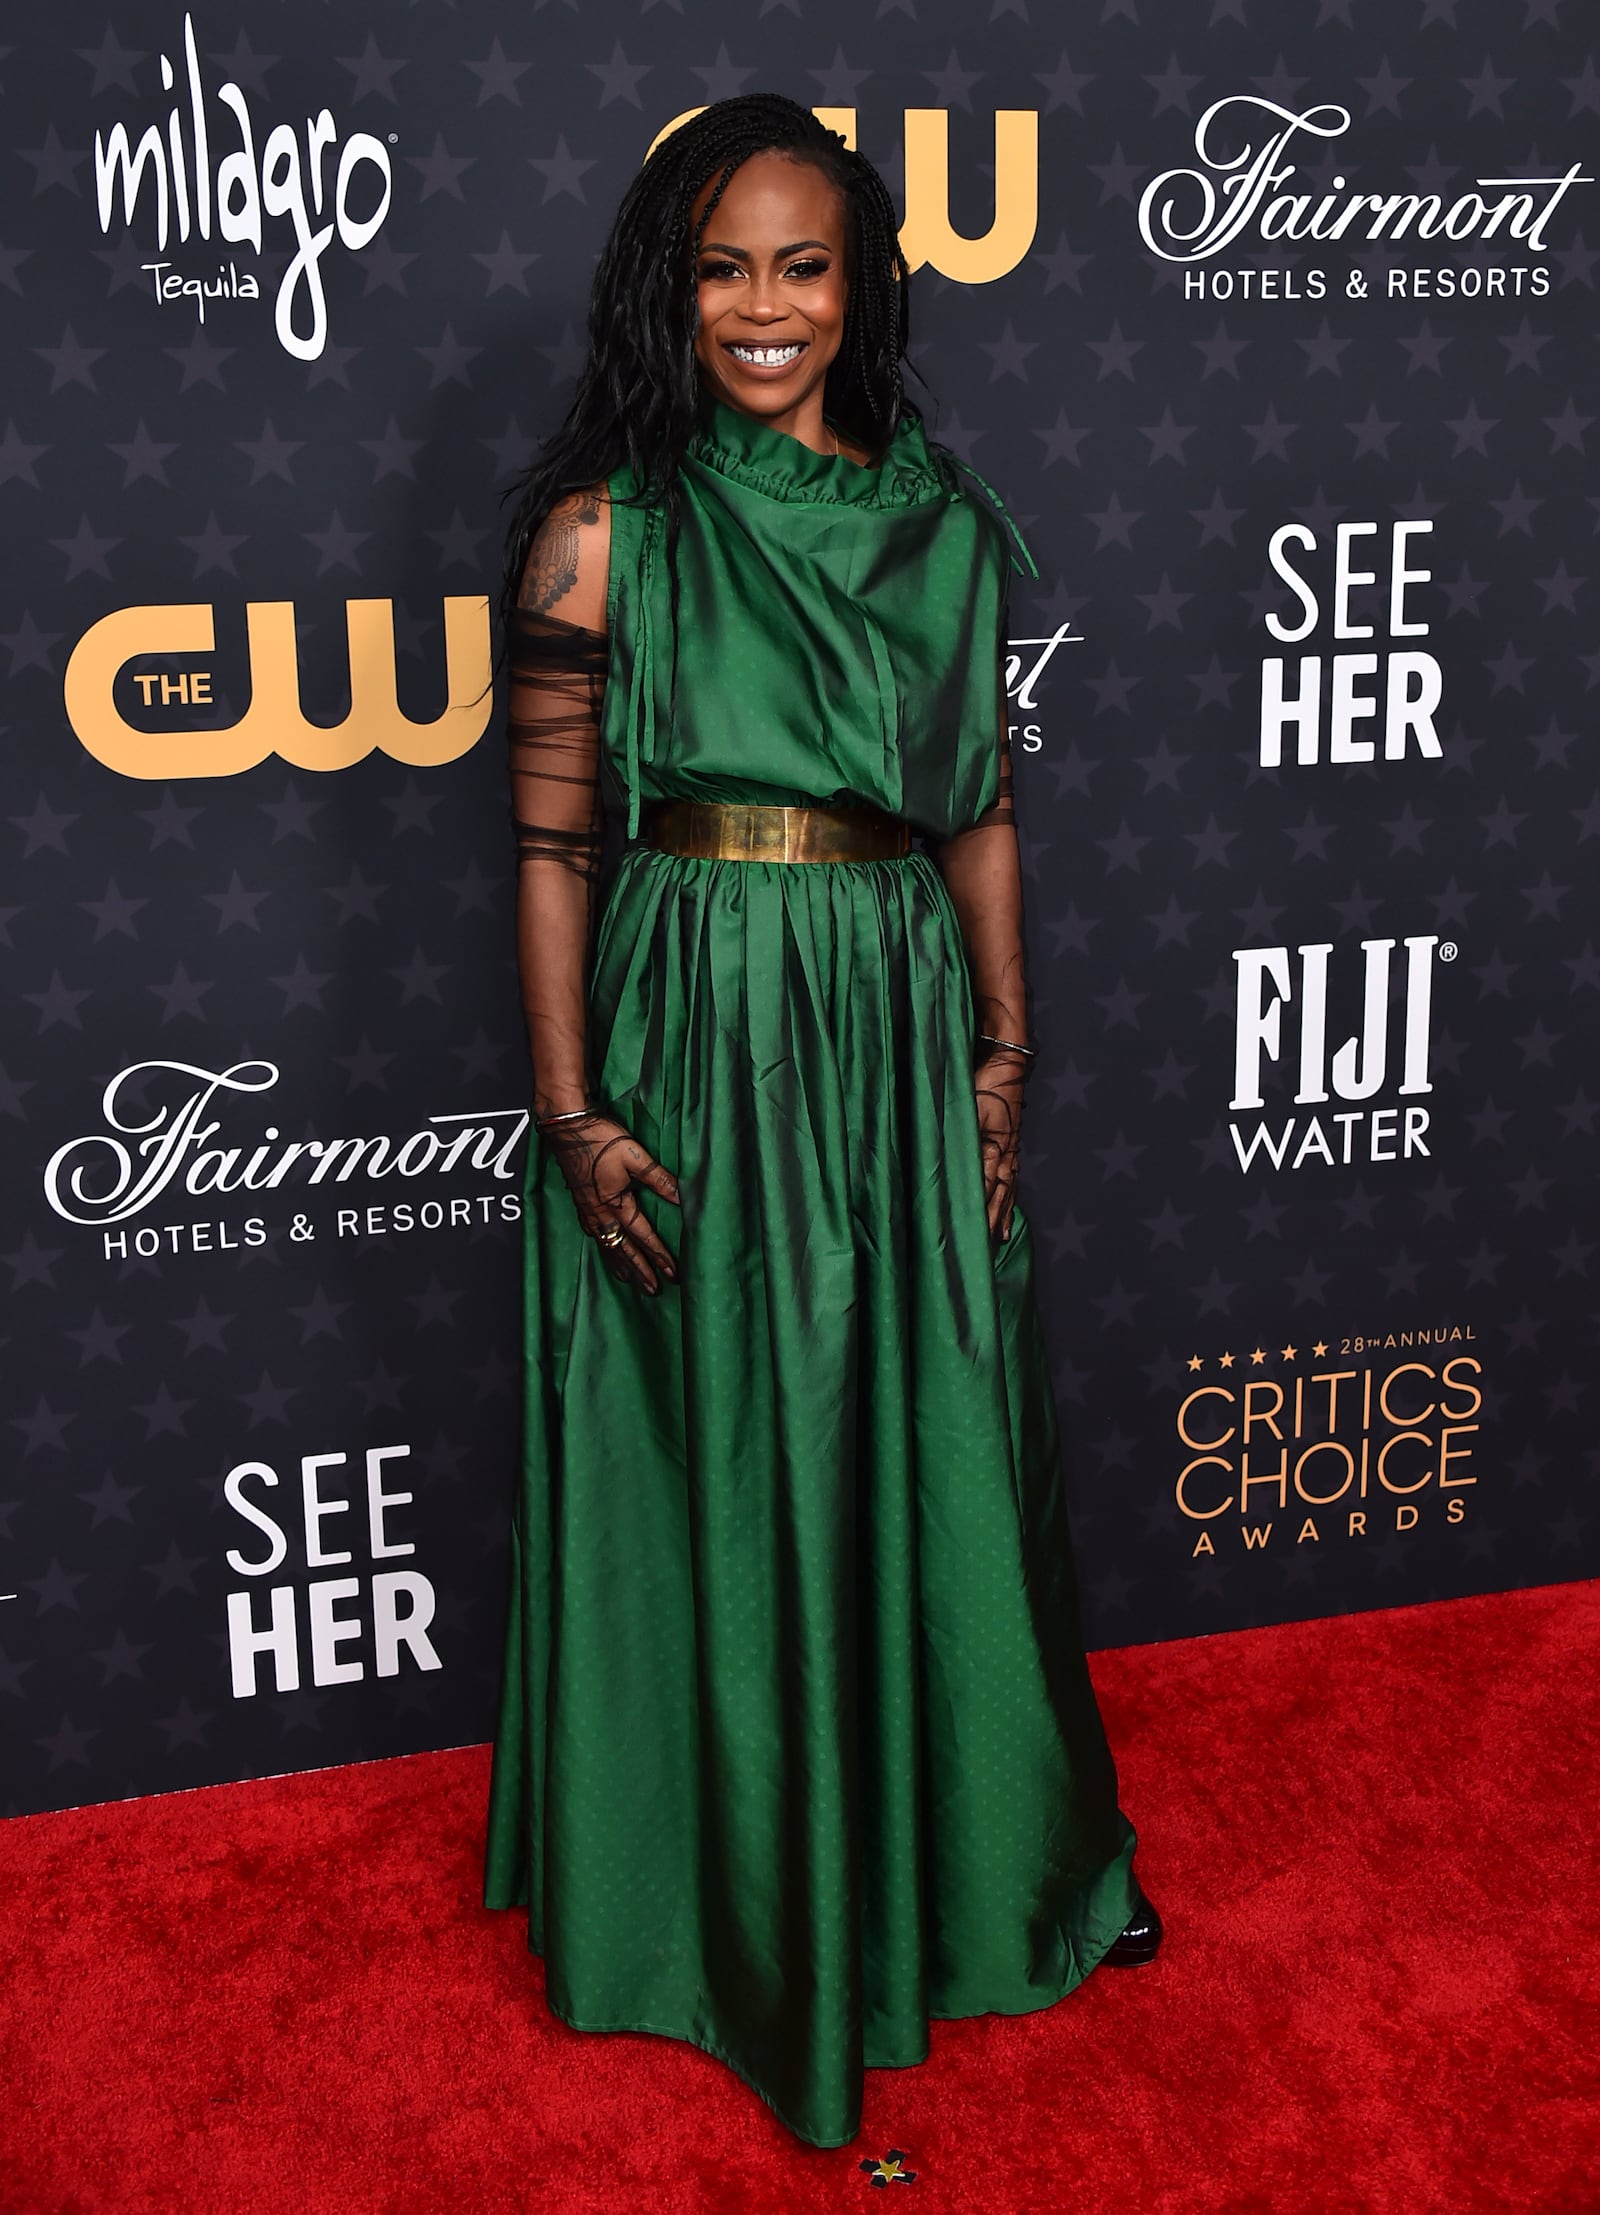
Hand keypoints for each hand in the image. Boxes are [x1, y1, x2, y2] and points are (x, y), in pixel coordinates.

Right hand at [538, 1111, 679, 1292]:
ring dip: (619, 1263)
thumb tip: (682, 1198)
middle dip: (640, 1270)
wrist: (566, 1126)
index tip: (672, 1272)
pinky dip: (602, 1246)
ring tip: (629, 1280)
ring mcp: (586, 1208)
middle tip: (653, 1290)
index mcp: (615, 1204)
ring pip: (605, 1244)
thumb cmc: (599, 1137)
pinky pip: (593, 1233)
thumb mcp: (635, 1156)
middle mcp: (599, 1212)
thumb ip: (658, 1178)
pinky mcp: (579, 1201)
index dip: (659, 1255)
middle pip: (622, 1249)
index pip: (643, 1236)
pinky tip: (604, 1247)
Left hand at [974, 1051, 1025, 1242]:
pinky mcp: (1010, 1144)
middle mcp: (1004, 1153)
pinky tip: (1008, 1213)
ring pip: (1006, 1190)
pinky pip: (1012, 1178)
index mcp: (993, 1146)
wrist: (1006, 1063)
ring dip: (1001, 1214)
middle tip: (981, 1248)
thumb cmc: (984, 1083)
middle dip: (989, 1220)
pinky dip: (1010, 1199)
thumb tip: (954, 1164)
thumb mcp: (968, 1109)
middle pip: (997, 1194)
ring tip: (998, 1238)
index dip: (977, 1209)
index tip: (967, 1231)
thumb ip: (961, 1137)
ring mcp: (1010, 1150)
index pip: (982, 1185)